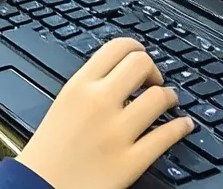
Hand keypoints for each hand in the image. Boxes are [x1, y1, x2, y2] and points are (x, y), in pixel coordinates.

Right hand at [17, 39, 194, 188]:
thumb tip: (120, 71)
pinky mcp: (130, 162)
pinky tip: (183, 125)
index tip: (141, 57)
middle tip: (153, 82)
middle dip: (154, 70)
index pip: (117, 46)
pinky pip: (166, 136)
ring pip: (159, 97)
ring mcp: (116, 133)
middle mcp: (99, 103)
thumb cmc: (49, 149)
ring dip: (169, 97)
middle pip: (141, 64)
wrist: (39, 187)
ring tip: (168, 103)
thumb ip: (90, 84)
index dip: (136, 48)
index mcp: (79, 86)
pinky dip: (181, 127)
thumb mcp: (64, 103)